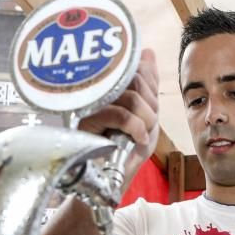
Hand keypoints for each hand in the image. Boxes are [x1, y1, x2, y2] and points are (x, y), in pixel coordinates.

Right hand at [78, 49, 159, 187]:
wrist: (107, 182)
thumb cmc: (123, 151)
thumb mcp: (142, 115)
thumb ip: (145, 85)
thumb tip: (146, 52)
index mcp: (103, 84)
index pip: (133, 66)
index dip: (149, 87)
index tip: (148, 109)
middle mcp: (92, 89)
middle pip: (134, 78)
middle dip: (150, 106)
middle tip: (144, 126)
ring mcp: (87, 103)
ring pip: (131, 97)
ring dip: (145, 120)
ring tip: (139, 135)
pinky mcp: (85, 121)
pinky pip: (121, 114)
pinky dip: (136, 129)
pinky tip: (136, 139)